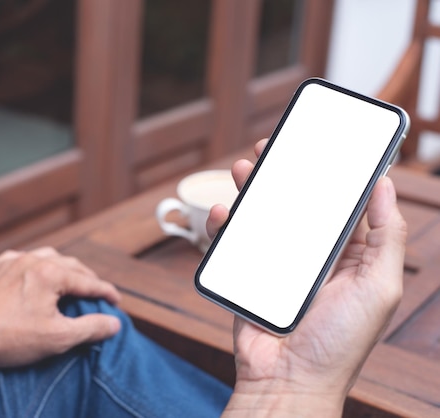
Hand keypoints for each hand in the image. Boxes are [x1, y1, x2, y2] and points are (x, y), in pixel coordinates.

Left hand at [0, 247, 121, 367]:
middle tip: (96, 292)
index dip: (106, 292)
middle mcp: (30, 259)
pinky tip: (30, 278)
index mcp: (50, 273)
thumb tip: (114, 322)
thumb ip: (91, 327)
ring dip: (59, 267)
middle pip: (68, 263)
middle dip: (85, 277)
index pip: (87, 282)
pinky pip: (16, 261)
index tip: (116, 302)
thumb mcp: (58, 338)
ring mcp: (7, 261)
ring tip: (67, 279)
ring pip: (42, 256)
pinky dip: (31, 268)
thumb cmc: (9, 338)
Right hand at [207, 139, 406, 416]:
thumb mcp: (379, 286)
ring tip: (245, 167)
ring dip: (253, 189)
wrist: (289, 381)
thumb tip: (384, 185)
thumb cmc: (340, 341)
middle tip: (271, 147)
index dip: (328, 173)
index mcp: (346, 255)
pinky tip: (221, 211)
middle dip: (283, 173)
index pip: (338, 204)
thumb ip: (387, 236)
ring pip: (262, 217)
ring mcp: (276, 265)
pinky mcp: (246, 276)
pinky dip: (223, 224)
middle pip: (295, 203)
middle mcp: (311, 256)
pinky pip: (233, 243)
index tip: (317, 144)